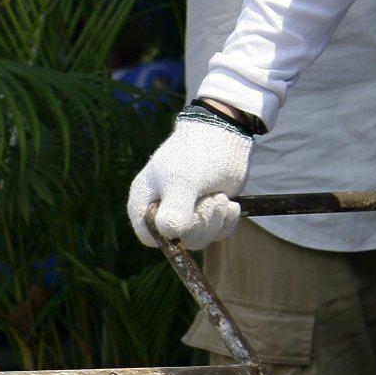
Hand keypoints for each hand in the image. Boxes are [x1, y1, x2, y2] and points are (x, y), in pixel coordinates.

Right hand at [127, 110, 252, 249]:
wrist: (226, 133)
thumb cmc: (196, 153)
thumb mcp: (183, 181)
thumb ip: (174, 211)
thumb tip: (170, 235)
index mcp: (144, 202)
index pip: (149, 236)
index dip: (169, 235)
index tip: (187, 218)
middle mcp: (162, 211)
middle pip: (179, 240)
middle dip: (200, 224)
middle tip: (213, 200)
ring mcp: (185, 213)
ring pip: (200, 238)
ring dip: (216, 220)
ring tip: (221, 196)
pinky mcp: (207, 213)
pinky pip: (216, 233)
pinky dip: (227, 221)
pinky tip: (231, 203)